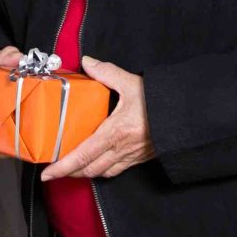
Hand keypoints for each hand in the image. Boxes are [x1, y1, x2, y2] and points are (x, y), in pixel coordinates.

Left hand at [40, 57, 152, 181]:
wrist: (188, 115)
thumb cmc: (160, 101)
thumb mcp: (132, 83)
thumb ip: (107, 73)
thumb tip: (87, 62)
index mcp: (115, 133)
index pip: (82, 156)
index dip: (62, 168)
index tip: (47, 174)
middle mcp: (121, 149)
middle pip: (88, 170)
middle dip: (69, 173)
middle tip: (54, 170)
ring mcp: (131, 156)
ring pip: (101, 173)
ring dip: (84, 173)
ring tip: (72, 167)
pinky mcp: (140, 158)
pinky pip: (116, 170)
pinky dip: (102, 170)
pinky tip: (97, 163)